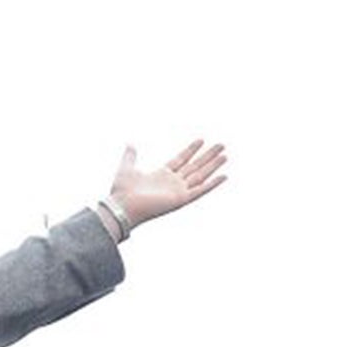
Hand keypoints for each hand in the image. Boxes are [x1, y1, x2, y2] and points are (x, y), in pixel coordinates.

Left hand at [109, 139, 227, 229]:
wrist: (121, 206)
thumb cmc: (121, 192)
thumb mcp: (126, 168)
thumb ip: (130, 156)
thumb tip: (130, 144)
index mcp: (161, 175)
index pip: (181, 160)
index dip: (191, 150)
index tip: (202, 140)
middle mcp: (172, 183)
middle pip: (194, 166)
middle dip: (208, 156)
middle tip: (221, 145)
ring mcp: (177, 192)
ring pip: (200, 176)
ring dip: (213, 166)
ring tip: (225, 155)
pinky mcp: (180, 200)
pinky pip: (200, 191)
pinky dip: (212, 184)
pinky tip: (224, 176)